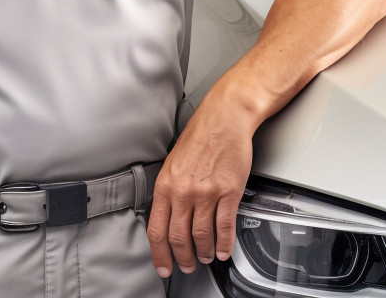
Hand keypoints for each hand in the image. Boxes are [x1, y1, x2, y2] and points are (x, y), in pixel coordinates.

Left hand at [146, 99, 252, 277]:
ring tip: (205, 258)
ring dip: (203, 253)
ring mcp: (206, 193)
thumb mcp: (173, 161)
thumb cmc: (199, 137)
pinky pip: (225, 227)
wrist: (223, 119)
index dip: (159, 253)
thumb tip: (167, 215)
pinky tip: (224, 251)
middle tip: (186, 266)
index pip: (156, 228)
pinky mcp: (228, 192)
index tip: (162, 265)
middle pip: (178, 237)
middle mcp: (183, 191)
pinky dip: (224, 244)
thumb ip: (169, 189)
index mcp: (166, 183)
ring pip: (202, 237)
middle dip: (182, 258)